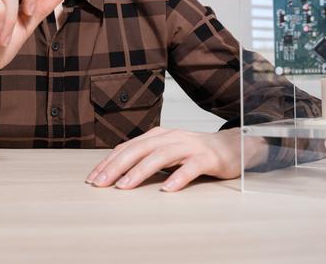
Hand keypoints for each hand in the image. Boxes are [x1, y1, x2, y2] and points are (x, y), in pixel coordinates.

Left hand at [85, 127, 268, 191]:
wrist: (233, 146)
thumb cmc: (195, 152)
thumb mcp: (167, 151)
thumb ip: (146, 157)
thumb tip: (116, 170)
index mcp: (158, 135)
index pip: (128, 147)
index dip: (109, 161)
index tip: (93, 177)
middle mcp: (171, 137)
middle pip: (139, 149)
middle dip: (117, 166)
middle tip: (101, 183)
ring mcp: (190, 145)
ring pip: (161, 156)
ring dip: (140, 171)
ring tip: (125, 186)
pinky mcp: (207, 158)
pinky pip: (190, 167)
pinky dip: (178, 177)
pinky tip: (167, 189)